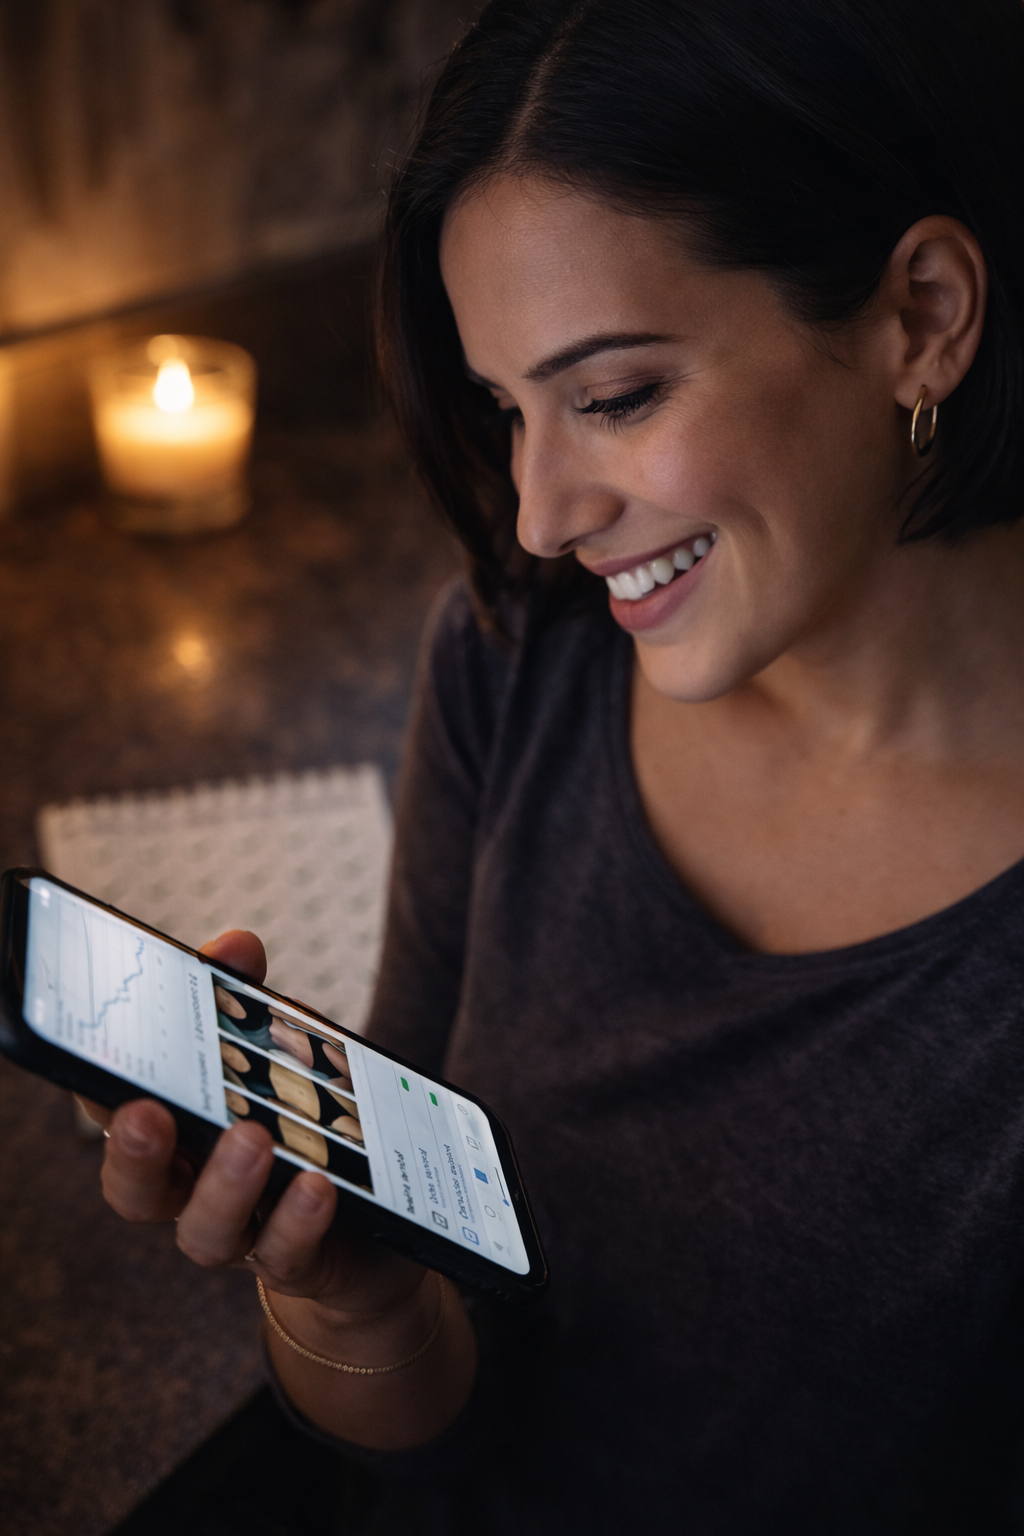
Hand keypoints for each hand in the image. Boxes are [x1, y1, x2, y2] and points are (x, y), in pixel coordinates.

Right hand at [89, 930, 424, 1318]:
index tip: (97, 1062)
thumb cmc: (299, 1121)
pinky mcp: (295, 1259)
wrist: (371, 1218)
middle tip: (147, 1114)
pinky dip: (298, 1219)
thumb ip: (249, 1000)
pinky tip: (318, 1185)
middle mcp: (189, 1189)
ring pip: (205, 1232)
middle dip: (134, 1153)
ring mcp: (239, 1232)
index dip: (97, 1095)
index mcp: (173, 1133)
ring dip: (224, 1185)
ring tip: (253, 1137)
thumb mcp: (278, 1053)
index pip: (114, 1115)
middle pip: (136, 1189)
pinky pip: (285, 1251)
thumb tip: (235, 947)